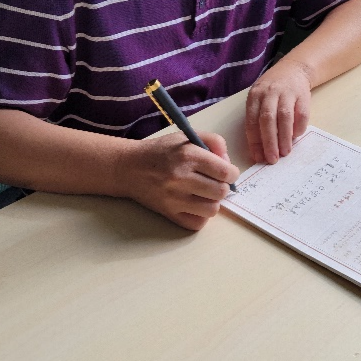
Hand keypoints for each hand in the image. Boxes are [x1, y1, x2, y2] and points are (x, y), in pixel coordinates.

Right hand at [117, 131, 238, 230]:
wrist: (129, 168)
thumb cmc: (161, 151)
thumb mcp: (186, 136)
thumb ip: (213, 141)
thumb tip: (228, 161)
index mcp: (188, 155)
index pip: (225, 172)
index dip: (232, 173)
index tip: (227, 172)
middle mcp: (181, 178)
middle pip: (221, 192)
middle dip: (224, 186)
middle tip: (215, 182)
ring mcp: (174, 199)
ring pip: (212, 209)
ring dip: (213, 201)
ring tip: (205, 193)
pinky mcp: (169, 214)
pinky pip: (197, 223)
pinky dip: (200, 216)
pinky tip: (195, 204)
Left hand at [245, 58, 311, 163]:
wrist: (294, 69)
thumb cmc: (273, 90)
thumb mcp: (260, 99)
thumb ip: (258, 119)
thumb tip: (260, 149)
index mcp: (255, 95)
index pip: (252, 121)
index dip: (255, 141)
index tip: (258, 157)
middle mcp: (269, 93)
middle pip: (267, 119)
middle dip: (269, 142)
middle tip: (272, 159)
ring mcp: (287, 93)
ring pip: (284, 117)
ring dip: (284, 137)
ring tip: (285, 152)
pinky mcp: (302, 95)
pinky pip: (302, 114)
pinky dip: (299, 128)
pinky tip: (296, 137)